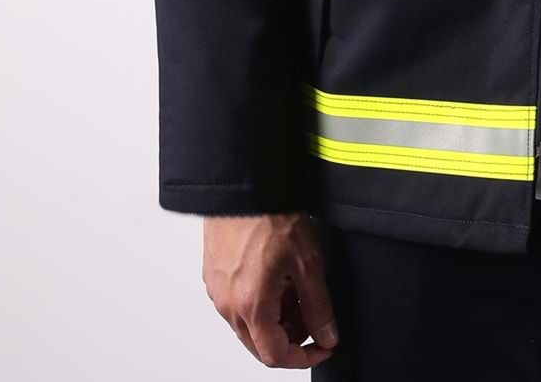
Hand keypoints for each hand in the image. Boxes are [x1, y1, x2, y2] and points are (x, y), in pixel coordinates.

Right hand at [202, 212, 338, 367]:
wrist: (245, 183)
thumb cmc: (271, 213)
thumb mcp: (308, 261)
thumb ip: (318, 305)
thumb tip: (326, 334)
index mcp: (251, 305)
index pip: (275, 355)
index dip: (304, 356)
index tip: (322, 345)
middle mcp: (228, 304)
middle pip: (260, 343)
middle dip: (291, 335)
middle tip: (312, 312)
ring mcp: (218, 290)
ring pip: (249, 323)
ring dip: (276, 316)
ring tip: (296, 285)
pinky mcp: (214, 276)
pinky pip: (238, 303)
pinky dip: (261, 301)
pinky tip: (278, 275)